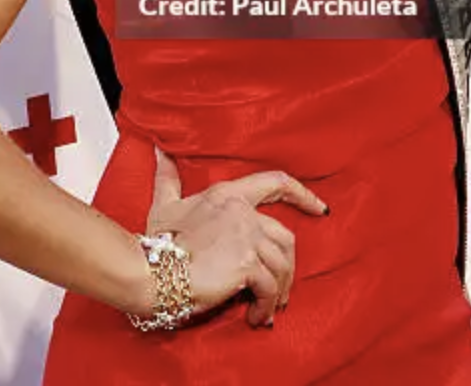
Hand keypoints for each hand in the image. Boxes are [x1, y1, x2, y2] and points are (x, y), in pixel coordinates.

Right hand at [144, 145, 328, 327]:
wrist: (150, 271)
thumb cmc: (156, 242)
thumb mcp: (164, 205)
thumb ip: (168, 178)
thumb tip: (161, 151)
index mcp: (227, 194)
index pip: (275, 182)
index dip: (303, 194)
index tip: (321, 208)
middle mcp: (242, 211)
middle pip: (286, 237)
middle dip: (288, 267)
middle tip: (279, 291)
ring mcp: (246, 236)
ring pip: (282, 265)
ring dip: (279, 292)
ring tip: (266, 309)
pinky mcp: (246, 264)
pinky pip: (270, 288)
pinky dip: (267, 306)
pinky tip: (257, 318)